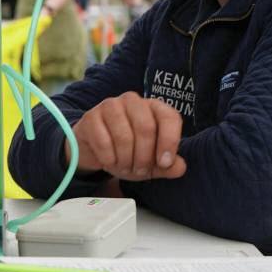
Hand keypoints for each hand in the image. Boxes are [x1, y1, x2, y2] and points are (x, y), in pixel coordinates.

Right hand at [65, 92, 186, 180]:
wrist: (95, 150)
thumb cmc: (128, 152)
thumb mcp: (151, 163)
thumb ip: (168, 166)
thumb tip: (180, 167)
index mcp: (153, 107)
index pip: (169, 117)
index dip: (169, 141)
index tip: (164, 163)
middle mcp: (133, 101)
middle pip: (146, 128)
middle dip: (144, 157)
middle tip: (140, 170)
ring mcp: (110, 105)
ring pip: (124, 136)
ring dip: (125, 160)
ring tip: (124, 167)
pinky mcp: (91, 116)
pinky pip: (103, 142)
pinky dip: (109, 159)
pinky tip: (109, 161)